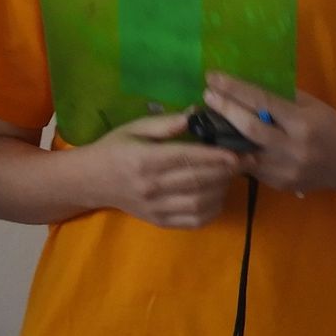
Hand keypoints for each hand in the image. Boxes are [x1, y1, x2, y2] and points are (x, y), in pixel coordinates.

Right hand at [84, 112, 250, 228]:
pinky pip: (193, 220)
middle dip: (226, 172)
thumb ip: (166, 123)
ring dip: (221, 190)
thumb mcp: (135, 128)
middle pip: (198, 181)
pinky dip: (211, 210)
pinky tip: (217, 195)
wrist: (90, 181)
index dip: (216, 157)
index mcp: (145, 160)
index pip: (188, 159)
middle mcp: (152, 187)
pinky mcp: (160, 221)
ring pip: (200, 203)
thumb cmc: (113, 148)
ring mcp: (156, 207)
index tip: (238, 152)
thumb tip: (197, 114)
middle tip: (246, 161)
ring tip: (231, 176)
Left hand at [202, 73, 335, 199]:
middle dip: (224, 110)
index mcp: (302, 124)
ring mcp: (285, 171)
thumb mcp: (310, 105)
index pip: (262, 102)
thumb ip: (280, 98)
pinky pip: (251, 167)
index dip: (235, 89)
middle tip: (206, 96)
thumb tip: (244, 86)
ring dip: (223, 135)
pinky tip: (224, 140)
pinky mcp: (279, 185)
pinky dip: (236, 153)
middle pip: (249, 129)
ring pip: (244, 151)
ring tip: (208, 118)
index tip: (213, 77)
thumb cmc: (330, 126)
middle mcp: (293, 149)